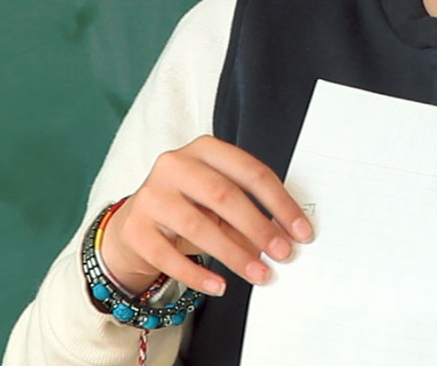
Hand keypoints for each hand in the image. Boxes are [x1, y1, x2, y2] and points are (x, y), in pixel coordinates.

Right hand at [99, 135, 312, 295]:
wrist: (137, 222)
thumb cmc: (189, 206)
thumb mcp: (220, 202)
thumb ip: (250, 213)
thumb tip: (284, 239)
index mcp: (205, 149)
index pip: (250, 172)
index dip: (280, 203)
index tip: (301, 230)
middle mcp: (174, 165)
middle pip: (225, 195)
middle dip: (259, 227)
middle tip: (283, 254)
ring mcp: (151, 195)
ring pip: (198, 226)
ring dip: (234, 254)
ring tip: (259, 273)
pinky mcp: (135, 228)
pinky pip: (169, 256)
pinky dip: (197, 275)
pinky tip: (220, 286)